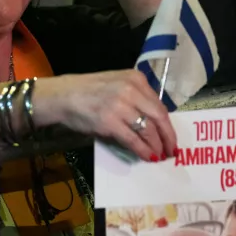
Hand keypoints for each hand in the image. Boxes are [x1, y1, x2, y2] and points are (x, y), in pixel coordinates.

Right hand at [33, 70, 176, 161]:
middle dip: (168, 137)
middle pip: (159, 117)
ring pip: (148, 129)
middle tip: (172, 150)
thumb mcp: (117, 85)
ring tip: (159, 156)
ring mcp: (120, 106)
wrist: (63, 96)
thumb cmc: (88, 92)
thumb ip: (135, 98)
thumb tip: (152, 123)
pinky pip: (133, 139)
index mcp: (135, 79)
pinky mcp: (110, 122)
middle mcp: (131, 90)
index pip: (159, 105)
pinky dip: (143, 150)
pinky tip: (147, 156)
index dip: (168, 124)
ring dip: (157, 145)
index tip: (171, 137)